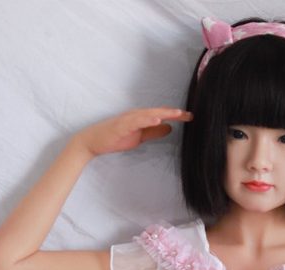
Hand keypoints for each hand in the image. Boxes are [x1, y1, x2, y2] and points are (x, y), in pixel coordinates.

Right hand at [74, 107, 192, 156]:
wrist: (94, 141)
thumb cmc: (115, 137)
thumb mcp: (140, 136)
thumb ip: (153, 132)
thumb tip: (169, 128)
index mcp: (141, 118)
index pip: (161, 115)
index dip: (175, 116)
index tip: (190, 117)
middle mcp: (136, 115)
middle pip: (158, 112)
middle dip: (174, 113)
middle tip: (189, 114)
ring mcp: (128, 119)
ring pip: (149, 114)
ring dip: (164, 113)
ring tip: (177, 114)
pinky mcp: (122, 125)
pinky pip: (136, 121)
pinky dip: (147, 119)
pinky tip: (157, 119)